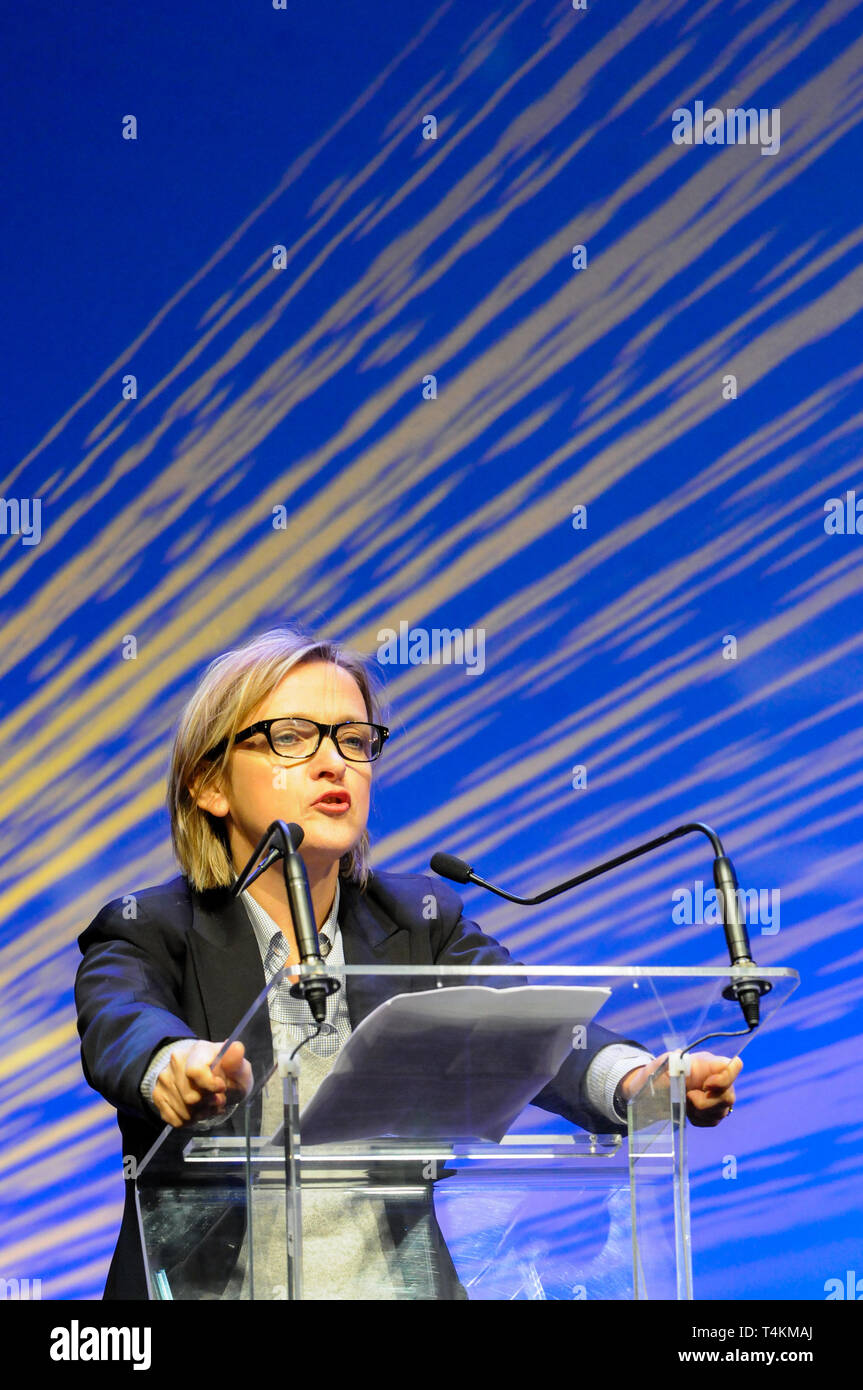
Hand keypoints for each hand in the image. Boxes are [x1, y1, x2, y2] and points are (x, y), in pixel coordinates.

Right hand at [151, 1039, 251, 1127]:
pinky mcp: (158, 1094)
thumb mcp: (239, 1069)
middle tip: (218, 1100)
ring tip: (209, 1106)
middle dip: (208, 1104)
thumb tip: (236, 1048)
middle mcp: (176, 1061)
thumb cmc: (226, 1074)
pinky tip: (198, 1111)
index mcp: (198, 1050)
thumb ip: (236, 1061)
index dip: (210, 1085)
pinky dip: (189, 1120)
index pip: (195, 1071)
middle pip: (190, 1096)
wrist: (210, 1079)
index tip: (221, 1088)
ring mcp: (165, 1078)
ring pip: (183, 1110)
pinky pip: (175, 1119)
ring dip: (200, 1114)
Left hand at [619, 1051, 741, 1126]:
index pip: (734, 1065)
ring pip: (722, 1111)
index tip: (706, 1085)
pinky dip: (698, 1119)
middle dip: (706, 1102)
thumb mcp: (661, 1065)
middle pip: (729, 1095)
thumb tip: (680, 1055)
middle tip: (688, 1097)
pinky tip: (687, 1111)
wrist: (654, 1094)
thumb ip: (672, 1060)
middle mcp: (718, 1080)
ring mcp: (718, 1097)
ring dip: (700, 1111)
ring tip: (685, 1102)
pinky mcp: (714, 1112)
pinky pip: (713, 1121)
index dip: (725, 1078)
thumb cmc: (658, 1076)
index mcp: (707, 1064)